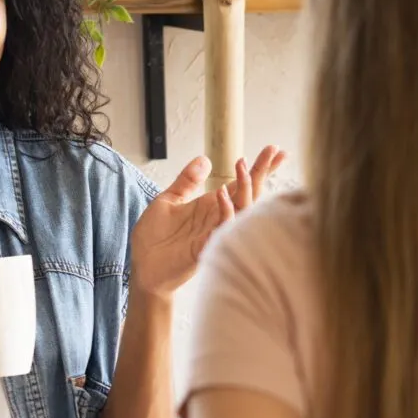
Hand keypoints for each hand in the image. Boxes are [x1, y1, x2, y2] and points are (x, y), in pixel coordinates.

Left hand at [128, 146, 286, 300]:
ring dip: (245, 189)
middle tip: (273, 151)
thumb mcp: (168, 200)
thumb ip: (186, 181)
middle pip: (249, 194)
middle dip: (261, 173)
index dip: (258, 168)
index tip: (275, 151)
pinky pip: (223, 228)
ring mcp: (215, 232)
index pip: (240, 185)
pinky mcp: (206, 246)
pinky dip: (226, 211)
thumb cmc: (154, 237)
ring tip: (243, 167)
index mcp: (211, 206)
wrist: (142, 267)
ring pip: (242, 210)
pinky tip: (221, 193)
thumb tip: (205, 159)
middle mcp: (218, 218)